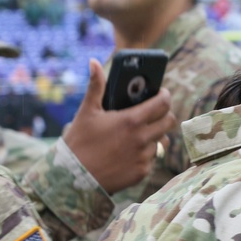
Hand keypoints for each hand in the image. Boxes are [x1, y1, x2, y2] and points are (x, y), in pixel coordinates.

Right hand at [63, 59, 176, 193]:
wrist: (71, 178)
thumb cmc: (78, 142)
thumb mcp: (87, 112)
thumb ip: (96, 86)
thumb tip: (94, 62)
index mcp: (131, 121)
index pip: (163, 104)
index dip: (165, 96)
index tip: (162, 94)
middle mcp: (142, 139)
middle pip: (169, 122)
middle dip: (164, 115)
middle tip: (153, 113)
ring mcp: (144, 157)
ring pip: (161, 141)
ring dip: (154, 136)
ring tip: (139, 134)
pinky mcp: (142, 172)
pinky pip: (152, 159)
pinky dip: (145, 155)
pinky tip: (130, 153)